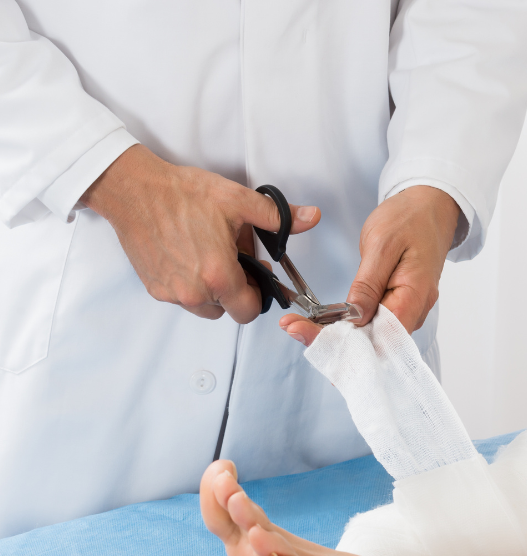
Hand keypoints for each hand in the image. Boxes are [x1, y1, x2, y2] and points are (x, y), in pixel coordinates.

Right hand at [82, 144, 320, 322]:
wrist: (133, 189)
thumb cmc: (181, 194)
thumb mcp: (237, 200)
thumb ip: (278, 217)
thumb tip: (311, 217)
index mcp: (218, 275)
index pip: (248, 312)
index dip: (258, 296)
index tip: (256, 276)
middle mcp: (194, 292)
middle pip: (227, 310)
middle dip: (236, 290)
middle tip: (233, 259)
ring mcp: (171, 293)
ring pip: (205, 307)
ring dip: (213, 289)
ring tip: (210, 256)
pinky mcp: (154, 288)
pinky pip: (182, 298)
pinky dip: (191, 284)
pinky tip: (189, 256)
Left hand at [278, 185, 459, 347]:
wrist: (430, 206)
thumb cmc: (409, 219)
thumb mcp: (381, 245)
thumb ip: (368, 284)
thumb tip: (355, 318)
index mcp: (414, 297)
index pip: (381, 336)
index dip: (346, 343)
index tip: (308, 335)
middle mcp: (414, 310)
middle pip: (376, 342)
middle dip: (335, 342)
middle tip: (293, 330)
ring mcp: (408, 309)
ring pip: (374, 335)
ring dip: (340, 335)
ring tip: (301, 327)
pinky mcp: (399, 304)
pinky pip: (376, 323)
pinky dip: (351, 325)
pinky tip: (327, 323)